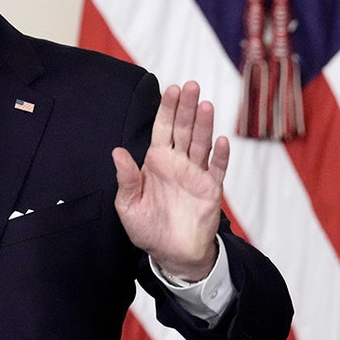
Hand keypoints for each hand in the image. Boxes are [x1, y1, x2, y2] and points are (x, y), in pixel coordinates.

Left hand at [112, 81, 228, 280]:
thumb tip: (117, 152)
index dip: (167, 109)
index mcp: (157, 162)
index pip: (163, 129)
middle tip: (190, 86)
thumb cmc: (148, 228)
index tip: (171, 89)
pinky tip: (221, 141)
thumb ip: (126, 179)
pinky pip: (217, 170)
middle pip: (184, 129)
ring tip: (204, 105)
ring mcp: (196, 174)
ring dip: (203, 124)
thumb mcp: (128, 205)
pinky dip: (220, 156)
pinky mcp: (211, 190)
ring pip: (201, 143)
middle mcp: (178, 163)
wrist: (172, 254)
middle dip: (186, 108)